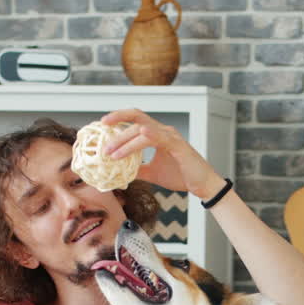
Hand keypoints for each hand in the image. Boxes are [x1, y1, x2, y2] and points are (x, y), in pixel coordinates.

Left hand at [100, 109, 220, 197]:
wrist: (202, 185)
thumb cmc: (182, 176)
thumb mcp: (153, 173)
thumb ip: (138, 169)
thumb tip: (120, 172)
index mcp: (158, 134)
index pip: (136, 120)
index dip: (119, 118)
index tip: (102, 125)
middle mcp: (164, 131)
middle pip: (136, 119)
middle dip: (117, 122)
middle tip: (101, 135)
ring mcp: (171, 136)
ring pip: (142, 129)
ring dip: (124, 140)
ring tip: (110, 153)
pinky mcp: (177, 145)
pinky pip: (157, 138)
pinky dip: (143, 139)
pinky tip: (131, 144)